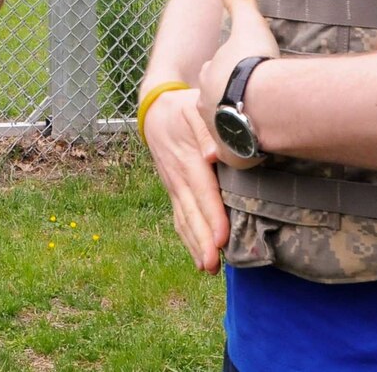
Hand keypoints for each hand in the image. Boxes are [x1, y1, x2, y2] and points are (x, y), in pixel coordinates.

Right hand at [143, 86, 227, 271]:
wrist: (155, 109)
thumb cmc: (182, 108)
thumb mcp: (194, 108)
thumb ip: (206, 130)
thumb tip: (214, 155)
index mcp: (187, 158)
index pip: (202, 191)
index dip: (212, 216)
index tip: (221, 238)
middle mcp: (178, 177)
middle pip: (191, 213)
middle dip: (202, 241)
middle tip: (214, 265)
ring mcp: (173, 186)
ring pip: (184, 219)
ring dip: (194, 245)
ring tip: (208, 268)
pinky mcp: (173, 190)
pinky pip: (179, 217)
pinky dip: (188, 238)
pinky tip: (198, 256)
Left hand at [196, 0, 279, 169]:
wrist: (263, 105)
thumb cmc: (255, 64)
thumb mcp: (247, 25)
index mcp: (209, 75)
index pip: (215, 72)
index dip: (228, 71)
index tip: (241, 71)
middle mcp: (205, 105)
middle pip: (215, 102)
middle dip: (227, 100)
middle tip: (249, 99)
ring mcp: (216, 131)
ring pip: (223, 128)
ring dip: (235, 126)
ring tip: (254, 124)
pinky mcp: (230, 155)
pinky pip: (235, 154)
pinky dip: (243, 152)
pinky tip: (256, 148)